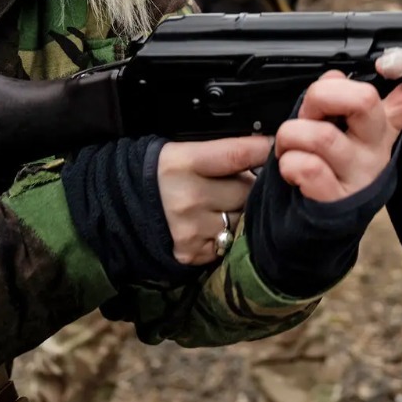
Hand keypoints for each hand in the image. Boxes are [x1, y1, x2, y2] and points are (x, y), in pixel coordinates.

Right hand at [157, 136, 270, 264]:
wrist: (121, 207)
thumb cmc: (161, 174)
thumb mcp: (185, 152)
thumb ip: (225, 153)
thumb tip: (267, 150)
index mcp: (185, 163)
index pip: (240, 154)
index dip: (265, 151)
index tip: (281, 149)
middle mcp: (188, 197)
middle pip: (247, 190)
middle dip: (249, 186)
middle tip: (236, 183)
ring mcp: (191, 229)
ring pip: (243, 218)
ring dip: (241, 212)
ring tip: (220, 205)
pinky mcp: (192, 253)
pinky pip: (229, 241)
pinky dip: (227, 234)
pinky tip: (211, 225)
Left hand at [274, 48, 401, 201]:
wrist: (310, 225)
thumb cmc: (320, 168)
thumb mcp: (335, 128)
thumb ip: (336, 98)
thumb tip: (334, 77)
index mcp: (381, 123)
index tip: (386, 63)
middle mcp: (377, 146)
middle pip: (365, 100)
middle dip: (321, 95)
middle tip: (310, 111)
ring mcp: (360, 174)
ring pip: (322, 135)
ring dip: (292, 134)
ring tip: (290, 145)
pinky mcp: (338, 199)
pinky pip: (307, 167)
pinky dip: (288, 162)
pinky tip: (292, 169)